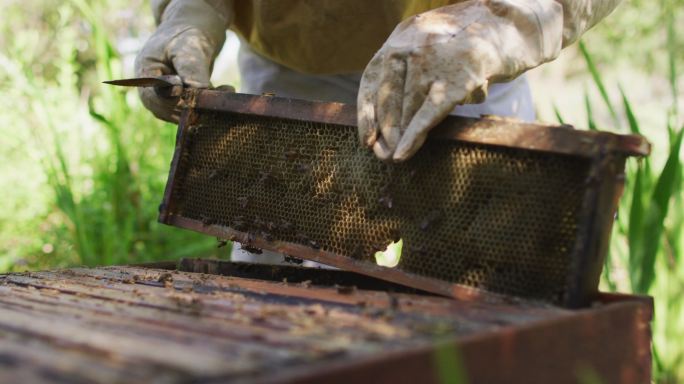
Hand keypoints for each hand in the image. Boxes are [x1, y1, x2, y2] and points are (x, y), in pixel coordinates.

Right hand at [135, 0, 230, 121]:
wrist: (195, 30)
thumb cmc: (188, 34)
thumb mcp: (189, 47)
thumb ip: (192, 70)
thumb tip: (198, 94)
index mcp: (145, 72)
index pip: (155, 97)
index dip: (174, 99)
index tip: (195, 91)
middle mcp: (152, 90)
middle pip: (169, 110)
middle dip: (195, 103)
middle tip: (221, 93)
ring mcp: (165, 99)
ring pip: (184, 113)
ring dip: (206, 105)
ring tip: (227, 89)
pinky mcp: (181, 102)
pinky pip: (194, 110)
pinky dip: (210, 103)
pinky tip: (226, 89)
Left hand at [357, 0, 618, 161]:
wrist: (515, 24)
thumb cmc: (473, 43)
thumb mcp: (433, 43)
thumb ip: (411, 68)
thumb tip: (390, 116)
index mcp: (402, 36)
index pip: (373, 78)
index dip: (366, 112)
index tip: (365, 138)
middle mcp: (411, 44)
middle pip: (387, 97)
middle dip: (384, 130)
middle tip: (382, 154)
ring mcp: (432, 60)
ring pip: (407, 108)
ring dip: (399, 137)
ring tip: (395, 158)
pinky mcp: (455, 77)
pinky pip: (427, 114)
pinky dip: (413, 138)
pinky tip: (403, 154)